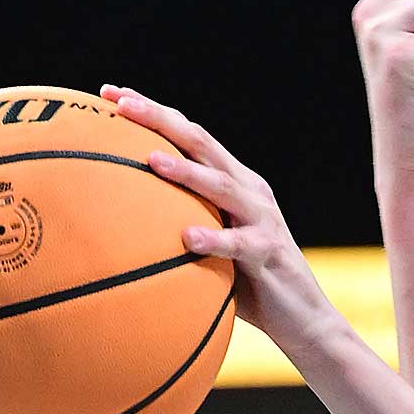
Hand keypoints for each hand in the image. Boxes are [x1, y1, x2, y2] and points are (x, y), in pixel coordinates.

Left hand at [100, 92, 325, 352]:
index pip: (189, 134)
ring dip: (185, 171)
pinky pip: (238, 244)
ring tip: (152, 160)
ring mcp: (261, 217)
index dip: (152, 110)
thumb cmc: (249, 286)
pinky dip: (214, 239)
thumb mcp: (212, 248)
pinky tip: (188, 238)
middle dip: (159, 118)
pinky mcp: (269, 251)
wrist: (305, 319)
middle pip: (200, 141)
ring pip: (220, 184)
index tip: (109, 94)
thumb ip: (182, 226)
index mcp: (233, 179)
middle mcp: (248, 188)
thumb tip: (120, 227)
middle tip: (120, 103)